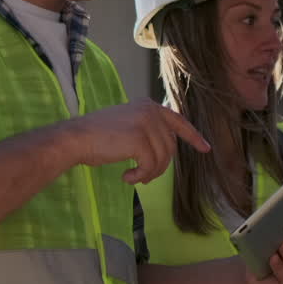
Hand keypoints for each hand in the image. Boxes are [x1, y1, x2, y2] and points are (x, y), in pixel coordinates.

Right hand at [66, 98, 209, 183]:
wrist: (77, 138)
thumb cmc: (97, 136)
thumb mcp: (127, 125)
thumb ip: (147, 130)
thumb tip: (166, 149)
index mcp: (148, 105)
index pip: (178, 122)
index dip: (193, 136)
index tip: (205, 148)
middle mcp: (151, 110)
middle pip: (170, 146)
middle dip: (161, 166)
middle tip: (145, 177)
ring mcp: (146, 124)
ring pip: (162, 158)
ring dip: (150, 174)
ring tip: (135, 178)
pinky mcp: (140, 140)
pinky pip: (151, 166)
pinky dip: (141, 176)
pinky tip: (127, 177)